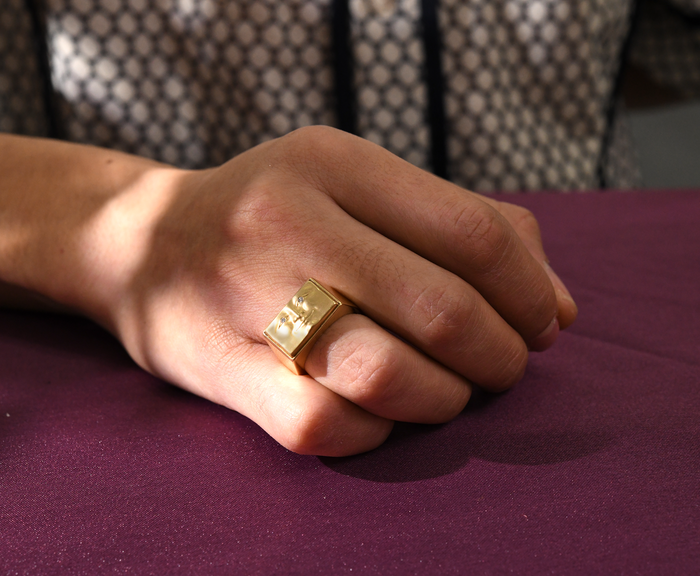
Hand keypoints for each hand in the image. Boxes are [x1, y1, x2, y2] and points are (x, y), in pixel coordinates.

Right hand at [85, 127, 575, 455]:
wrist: (139, 246)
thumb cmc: (274, 215)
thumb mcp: (357, 184)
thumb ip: (465, 225)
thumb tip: (560, 309)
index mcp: (333, 163)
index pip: (474, 234)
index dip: (530, 292)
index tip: (542, 324)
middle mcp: (287, 222)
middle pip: (442, 309)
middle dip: (500, 356)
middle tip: (501, 366)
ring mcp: (248, 299)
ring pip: (389, 375)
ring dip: (446, 399)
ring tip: (450, 391)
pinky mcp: (223, 370)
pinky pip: (327, 427)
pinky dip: (379, 434)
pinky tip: (382, 417)